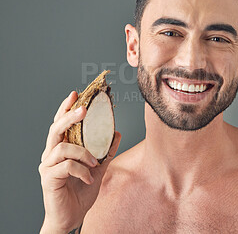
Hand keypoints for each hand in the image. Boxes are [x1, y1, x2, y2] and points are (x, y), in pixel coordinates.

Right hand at [38, 91, 120, 233]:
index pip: (61, 124)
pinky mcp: (48, 179)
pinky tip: (90, 178)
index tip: (76, 94)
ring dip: (83, 153)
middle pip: (55, 129)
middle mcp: (51, 154)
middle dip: (69, 116)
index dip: (66, 108)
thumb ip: (106, 151)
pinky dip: (81, 170)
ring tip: (95, 163)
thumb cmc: (82, 191)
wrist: (73, 217)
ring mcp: (48, 166)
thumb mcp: (99, 168)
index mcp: (61, 148)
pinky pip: (66, 166)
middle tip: (83, 109)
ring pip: (62, 147)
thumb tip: (117, 132)